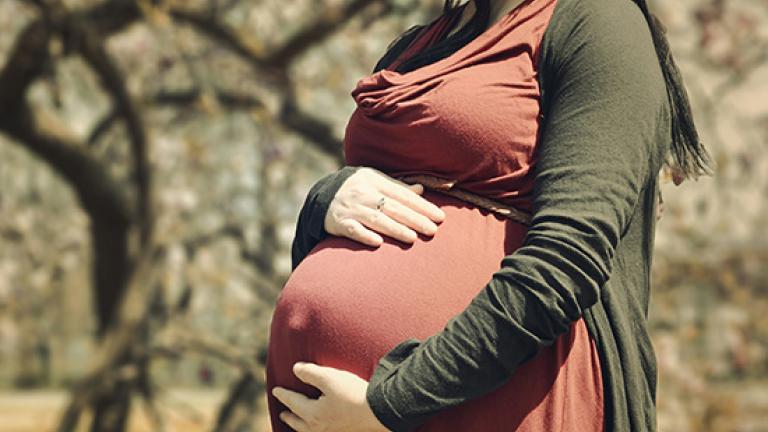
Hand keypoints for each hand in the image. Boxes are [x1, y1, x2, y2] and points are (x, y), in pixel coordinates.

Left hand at [272, 362, 388, 431]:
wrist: (379, 412)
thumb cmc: (353, 393)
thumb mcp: (329, 378)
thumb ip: (310, 372)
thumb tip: (295, 370)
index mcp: (313, 414)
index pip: (293, 403)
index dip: (283, 395)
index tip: (275, 390)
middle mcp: (320, 427)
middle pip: (299, 423)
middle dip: (290, 417)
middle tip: (283, 413)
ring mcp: (332, 431)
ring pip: (309, 431)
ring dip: (300, 426)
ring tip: (298, 421)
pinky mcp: (344, 431)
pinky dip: (314, 429)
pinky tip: (321, 424)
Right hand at [325, 167, 445, 246]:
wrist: (322, 196)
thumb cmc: (356, 189)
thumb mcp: (375, 181)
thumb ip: (397, 187)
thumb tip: (421, 189)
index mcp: (375, 181)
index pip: (403, 195)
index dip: (422, 206)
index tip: (439, 216)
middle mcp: (363, 194)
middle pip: (393, 208)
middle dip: (414, 219)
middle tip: (433, 230)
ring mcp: (351, 209)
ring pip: (376, 220)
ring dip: (395, 229)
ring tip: (413, 238)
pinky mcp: (339, 223)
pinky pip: (353, 230)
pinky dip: (364, 236)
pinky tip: (378, 243)